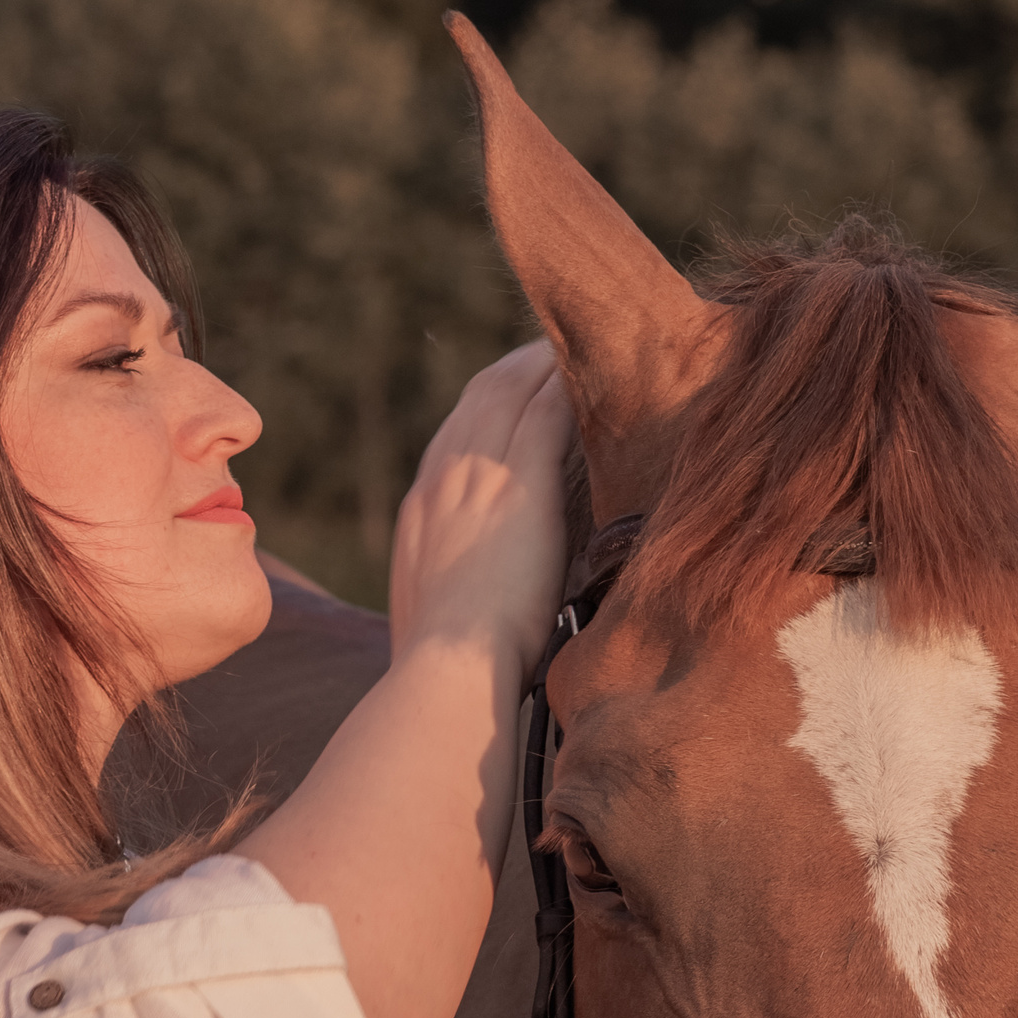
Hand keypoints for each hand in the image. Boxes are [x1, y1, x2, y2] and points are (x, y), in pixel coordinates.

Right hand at [388, 340, 572, 685]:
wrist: (445, 671)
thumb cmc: (447, 671)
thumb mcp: (433, 625)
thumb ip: (453, 602)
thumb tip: (466, 620)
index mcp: (420, 516)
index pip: (455, 438)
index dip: (489, 411)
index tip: (519, 401)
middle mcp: (440, 482)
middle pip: (479, 398)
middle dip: (518, 371)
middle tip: (557, 355)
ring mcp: (475, 477)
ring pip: (509, 390)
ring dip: (545, 364)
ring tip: (584, 346)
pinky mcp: (516, 482)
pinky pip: (544, 408)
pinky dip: (565, 382)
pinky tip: (598, 368)